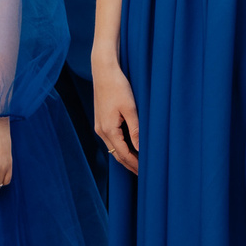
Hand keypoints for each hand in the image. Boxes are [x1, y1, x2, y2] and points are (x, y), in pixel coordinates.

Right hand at [94, 58, 140, 174]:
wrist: (104, 71)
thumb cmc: (118, 86)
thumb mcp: (130, 108)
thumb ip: (135, 130)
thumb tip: (140, 150)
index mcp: (108, 130)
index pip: (123, 154)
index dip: (135, 165)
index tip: (146, 173)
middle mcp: (101, 131)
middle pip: (116, 155)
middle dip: (130, 165)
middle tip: (143, 174)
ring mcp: (99, 126)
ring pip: (113, 148)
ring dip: (125, 156)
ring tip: (138, 164)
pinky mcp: (101, 121)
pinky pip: (111, 140)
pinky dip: (120, 147)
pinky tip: (129, 148)